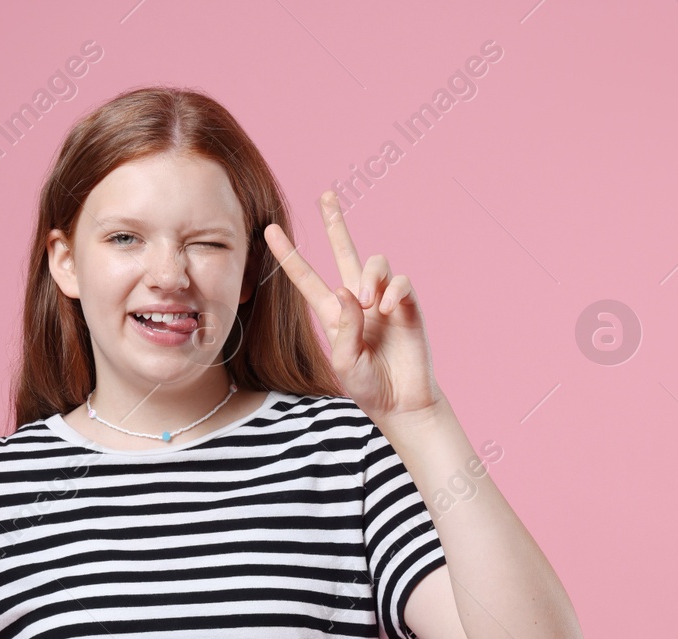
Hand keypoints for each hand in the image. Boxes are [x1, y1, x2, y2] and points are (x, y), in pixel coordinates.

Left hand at [264, 190, 446, 420]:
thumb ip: (344, 327)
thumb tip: (349, 290)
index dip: (288, 255)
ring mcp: (384, 300)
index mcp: (333, 313)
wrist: (402, 402)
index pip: (306, 278)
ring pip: (375, 263)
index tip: (269, 230)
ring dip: (369, 277)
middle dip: (335, 223)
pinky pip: (400, 283)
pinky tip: (386, 310)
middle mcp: (357, 300)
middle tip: (326, 196)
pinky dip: (393, 291)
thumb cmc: (369, 386)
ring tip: (368, 303)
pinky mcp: (408, 306)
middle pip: (344, 251)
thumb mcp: (345, 362)